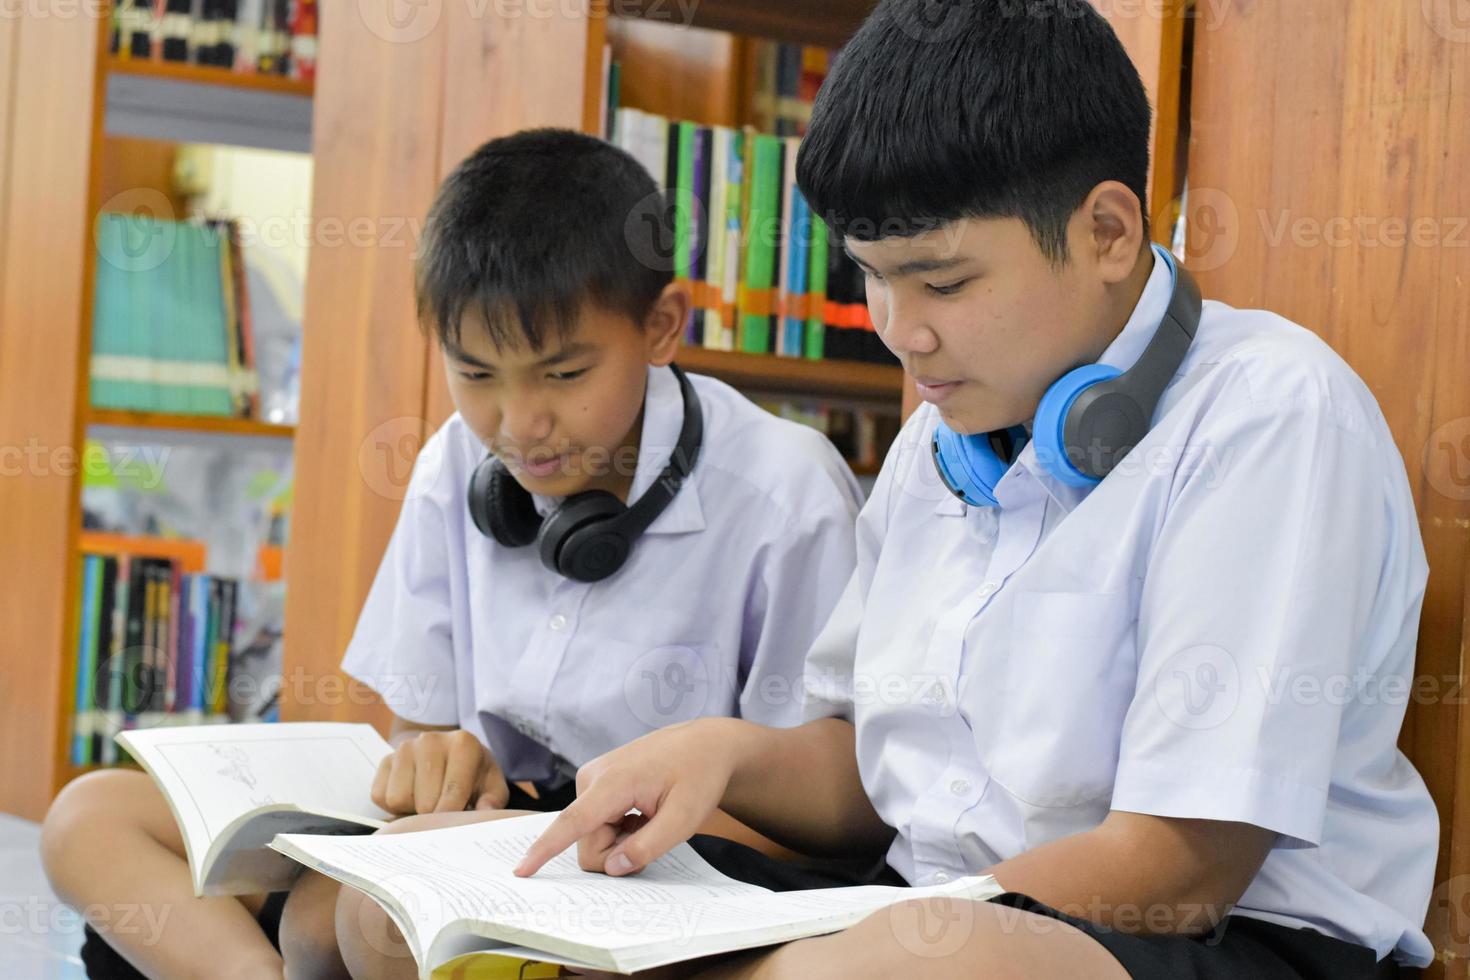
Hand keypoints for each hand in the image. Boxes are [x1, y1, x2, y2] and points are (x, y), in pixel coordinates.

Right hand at [371, 729, 509, 814]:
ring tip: (429, 799)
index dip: (452, 816)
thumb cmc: (473, 774)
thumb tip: (485, 812)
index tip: (452, 826)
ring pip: (399, 799)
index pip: (453, 791)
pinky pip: (381, 796)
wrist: (447, 753)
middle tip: (444, 808)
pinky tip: (413, 795)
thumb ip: (492, 800)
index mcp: (463, 744)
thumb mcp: (491, 785)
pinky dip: (394, 806)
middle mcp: (431, 740)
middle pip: (424, 802)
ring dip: (412, 809)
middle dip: (434, 814)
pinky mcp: (385, 760)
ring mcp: (405, 748)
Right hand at [515, 718, 739, 877]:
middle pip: (587, 842)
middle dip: (616, 851)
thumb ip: (648, 847)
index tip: (521, 871)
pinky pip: (596, 823)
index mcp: (613, 782)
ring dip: (621, 839)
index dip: (545, 850)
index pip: (572, 822)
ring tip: (650, 818)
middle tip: (652, 834)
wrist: (705, 744)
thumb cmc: (699, 776)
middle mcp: (593, 777)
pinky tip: (642, 812)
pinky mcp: (595, 782)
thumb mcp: (685, 818)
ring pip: (591, 835)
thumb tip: (612, 868)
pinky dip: (619, 828)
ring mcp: (592, 778)